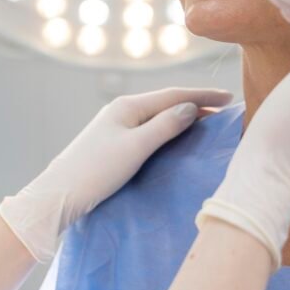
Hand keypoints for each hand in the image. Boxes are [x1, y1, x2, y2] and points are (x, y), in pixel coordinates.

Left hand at [0, 87, 233, 262]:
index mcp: (127, 106)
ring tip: (207, 121)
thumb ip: (164, 126)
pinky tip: (176, 138)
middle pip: (165, 103)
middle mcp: (121, 111)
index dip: (203, 94)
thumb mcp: (135, 148)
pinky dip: (168, 130)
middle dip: (195, 103)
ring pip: (157, 117)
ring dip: (182, 117)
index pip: (173, 95)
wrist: (58, 194)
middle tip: (224, 109)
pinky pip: (148, 130)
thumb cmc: (96, 171)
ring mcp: (115, 127)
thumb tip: (190, 107)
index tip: (230, 96)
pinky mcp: (111, 144)